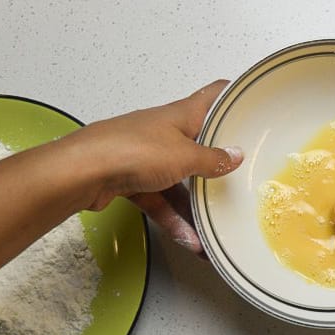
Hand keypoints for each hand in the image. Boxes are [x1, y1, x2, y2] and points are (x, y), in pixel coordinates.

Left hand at [63, 80, 242, 252]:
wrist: (83, 172)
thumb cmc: (133, 150)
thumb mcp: (185, 156)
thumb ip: (212, 159)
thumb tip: (234, 155)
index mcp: (181, 114)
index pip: (213, 95)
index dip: (232, 96)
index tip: (252, 104)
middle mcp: (165, 131)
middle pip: (198, 143)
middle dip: (217, 161)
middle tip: (241, 173)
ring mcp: (147, 156)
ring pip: (179, 179)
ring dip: (194, 204)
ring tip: (213, 227)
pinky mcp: (132, 179)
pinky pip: (160, 200)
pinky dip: (173, 218)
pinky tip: (188, 238)